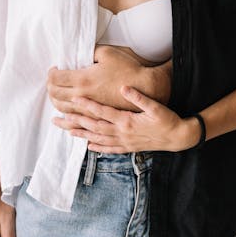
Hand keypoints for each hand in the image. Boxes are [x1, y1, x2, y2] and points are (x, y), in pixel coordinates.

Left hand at [48, 45, 171, 114]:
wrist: (146, 87)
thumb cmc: (128, 68)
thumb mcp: (107, 53)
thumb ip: (90, 51)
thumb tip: (78, 52)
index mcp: (83, 80)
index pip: (56, 79)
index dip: (51, 73)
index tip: (54, 69)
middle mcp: (83, 97)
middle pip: (56, 95)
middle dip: (50, 88)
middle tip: (53, 82)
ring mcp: (91, 110)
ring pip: (64, 111)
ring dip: (56, 105)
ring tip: (54, 101)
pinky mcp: (98, 117)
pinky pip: (78, 123)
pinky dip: (69, 121)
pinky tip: (68, 121)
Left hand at [53, 86, 199, 152]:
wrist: (178, 137)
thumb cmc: (167, 119)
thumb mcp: (155, 106)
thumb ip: (138, 97)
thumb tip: (124, 88)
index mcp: (127, 120)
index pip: (102, 111)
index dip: (87, 105)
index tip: (74, 98)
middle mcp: (122, 133)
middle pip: (94, 127)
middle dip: (75, 122)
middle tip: (57, 119)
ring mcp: (124, 142)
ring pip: (98, 138)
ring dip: (81, 135)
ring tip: (66, 131)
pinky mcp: (128, 147)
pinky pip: (109, 148)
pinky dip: (97, 147)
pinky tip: (88, 146)